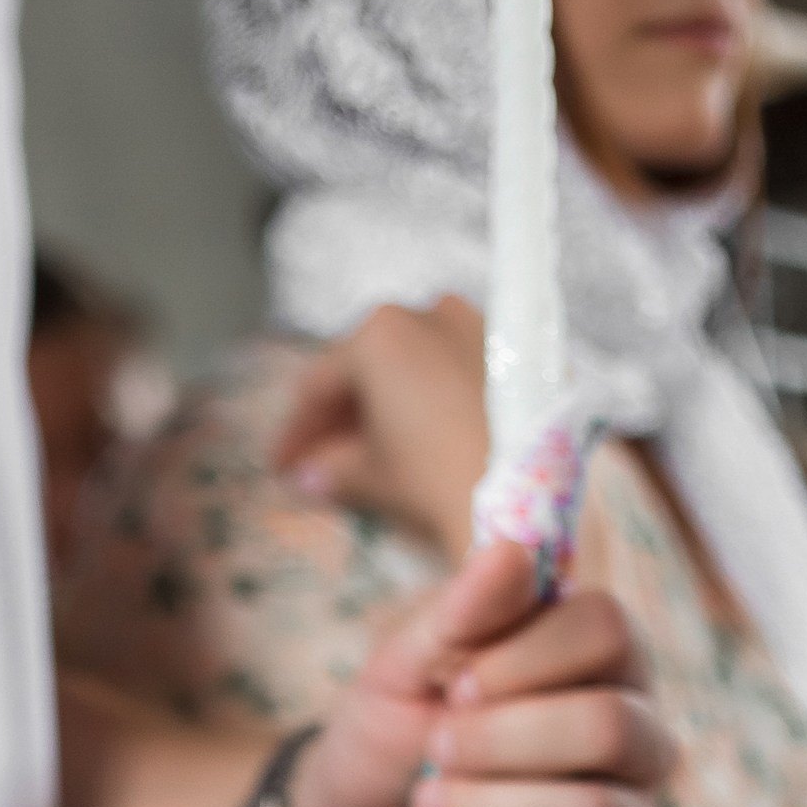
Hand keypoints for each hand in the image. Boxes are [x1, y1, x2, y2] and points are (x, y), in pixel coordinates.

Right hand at [276, 296, 490, 558]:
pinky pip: (450, 367)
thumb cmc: (438, 478)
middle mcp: (424, 311)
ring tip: (367, 451)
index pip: (318, 383)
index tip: (282, 465)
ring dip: (384, 403)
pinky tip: (417, 434)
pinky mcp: (507, 348)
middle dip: (341, 415)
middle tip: (319, 459)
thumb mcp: (372, 476)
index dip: (296, 430)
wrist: (523, 494)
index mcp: (379, 334)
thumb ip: (332, 469)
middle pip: (365, 365)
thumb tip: (309, 476)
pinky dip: (426, 397)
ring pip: (410, 363)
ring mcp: (471, 323)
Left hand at [289, 544, 669, 806]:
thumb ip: (460, 610)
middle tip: (437, 746)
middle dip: (500, 740)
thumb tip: (515, 550)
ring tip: (422, 802)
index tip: (458, 680)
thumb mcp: (406, 661)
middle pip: (612, 729)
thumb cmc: (392, 732)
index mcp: (603, 664)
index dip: (527, 656)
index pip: (611, 633)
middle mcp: (634, 743)